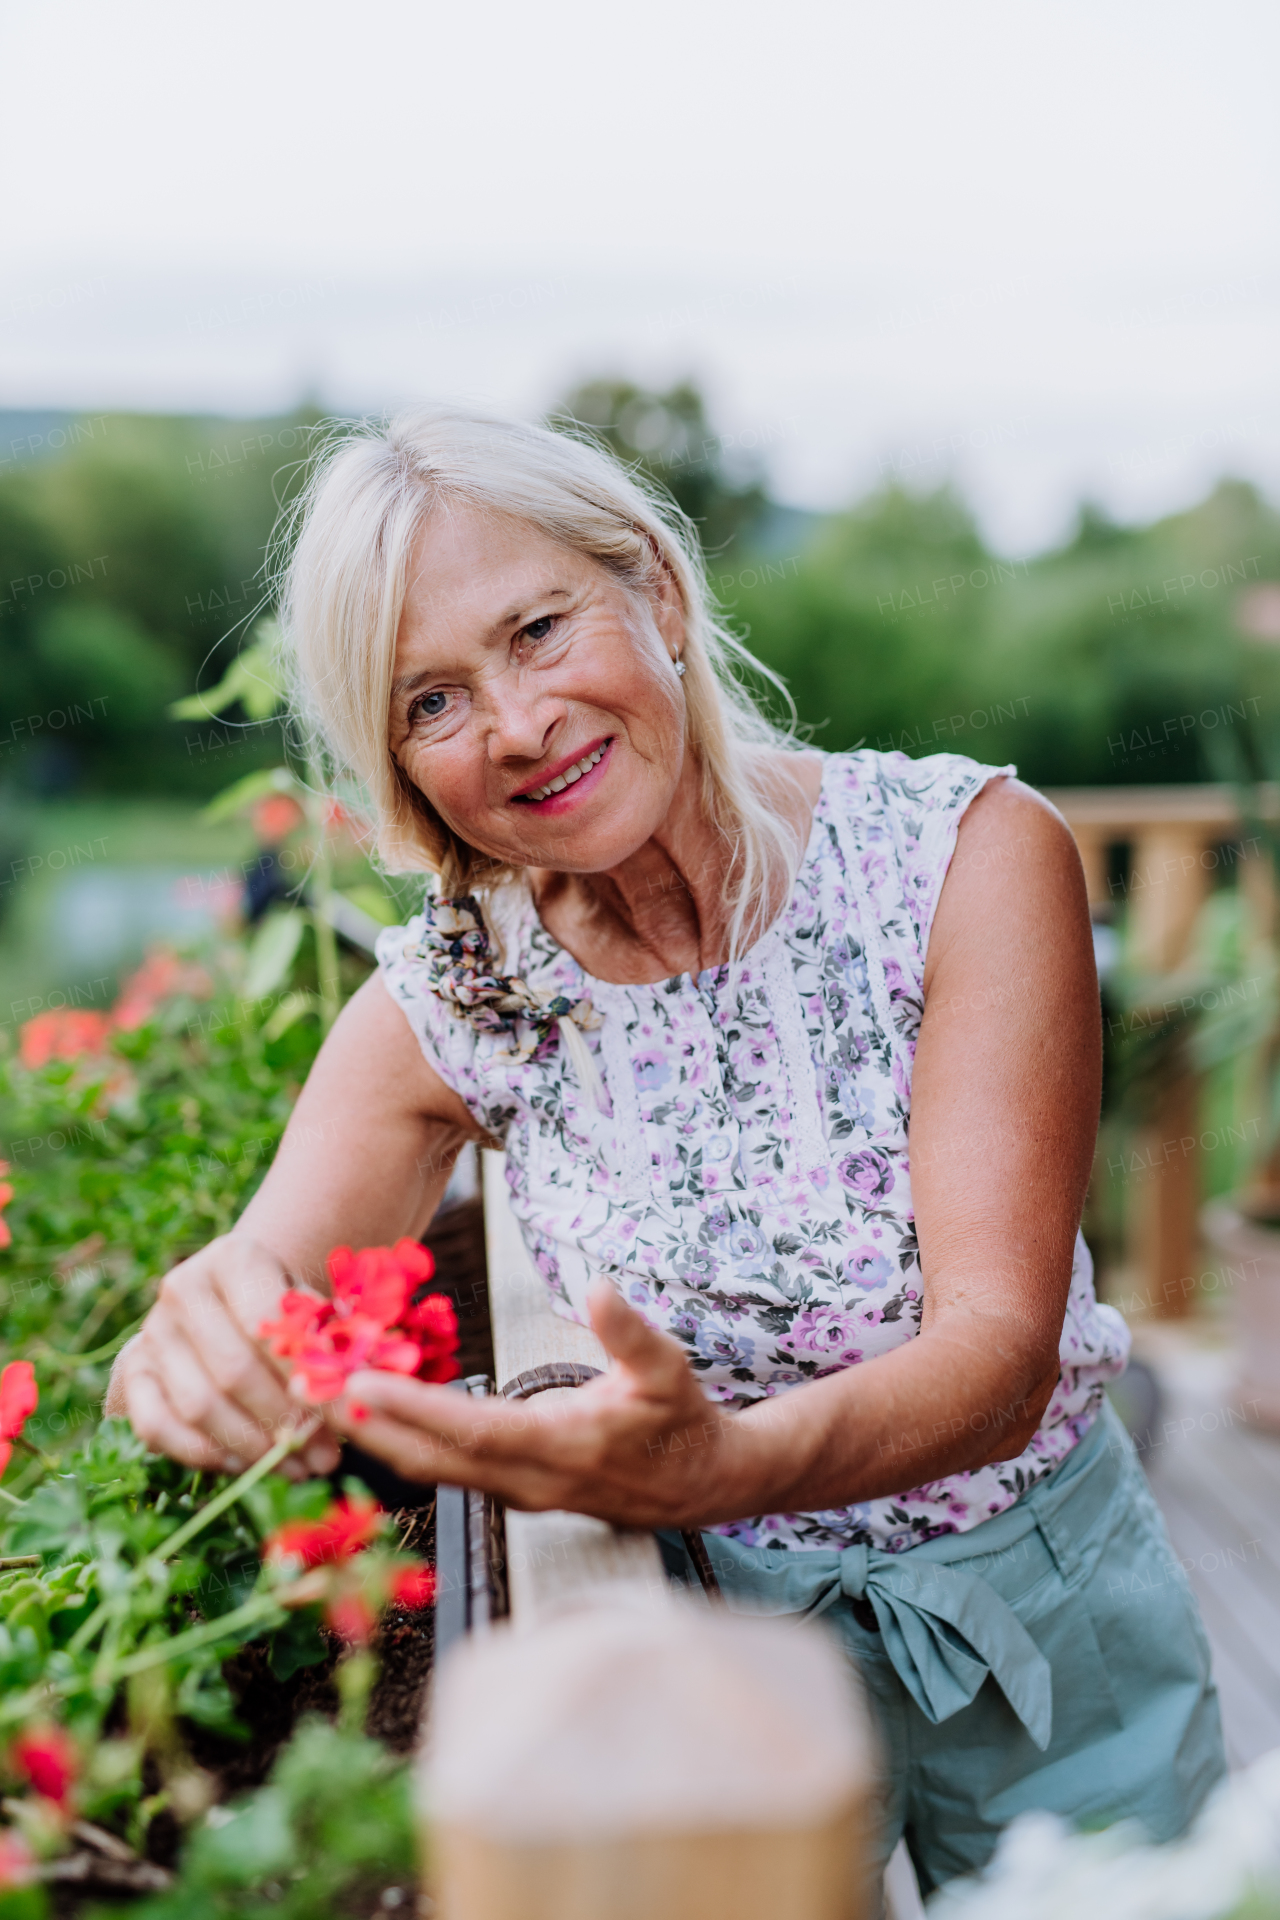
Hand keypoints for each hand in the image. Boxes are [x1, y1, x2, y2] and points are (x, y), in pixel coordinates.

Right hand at [106, 1234, 340, 1478]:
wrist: (232, 1303)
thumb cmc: (288, 1311)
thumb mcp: (316, 1310)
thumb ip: (335, 1343)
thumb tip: (354, 1390)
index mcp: (234, 1257)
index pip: (267, 1322)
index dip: (303, 1374)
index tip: (340, 1411)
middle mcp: (182, 1287)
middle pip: (233, 1370)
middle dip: (283, 1422)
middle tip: (324, 1457)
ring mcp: (151, 1331)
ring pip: (198, 1404)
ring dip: (252, 1447)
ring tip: (297, 1468)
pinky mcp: (131, 1372)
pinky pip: (156, 1426)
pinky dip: (202, 1454)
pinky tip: (245, 1465)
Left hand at [325, 1281, 758, 1528]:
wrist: (700, 1486)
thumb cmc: (681, 1422)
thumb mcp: (668, 1370)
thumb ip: (630, 1332)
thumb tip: (598, 1288)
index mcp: (560, 1448)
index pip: (470, 1431)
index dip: (411, 1411)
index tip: (357, 1383)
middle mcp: (528, 1481)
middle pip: (430, 1459)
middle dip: (367, 1428)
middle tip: (306, 1390)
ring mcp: (517, 1493)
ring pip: (431, 1469)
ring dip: (377, 1436)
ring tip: (322, 1397)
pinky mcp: (512, 1490)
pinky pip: (445, 1468)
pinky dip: (404, 1442)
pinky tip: (375, 1412)